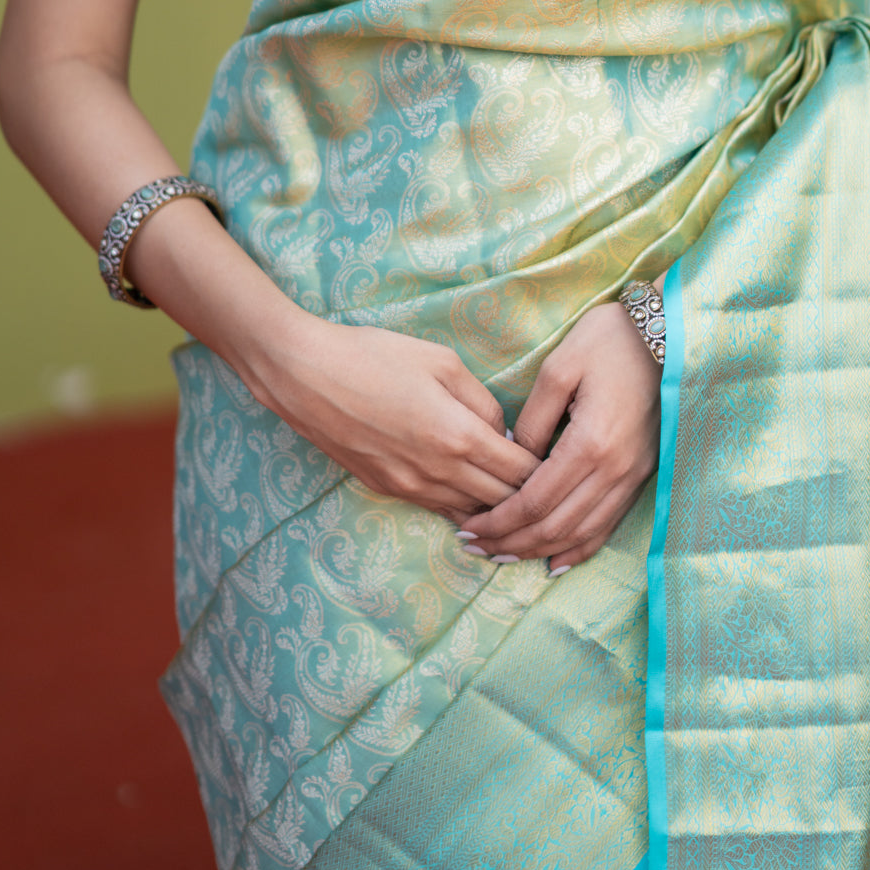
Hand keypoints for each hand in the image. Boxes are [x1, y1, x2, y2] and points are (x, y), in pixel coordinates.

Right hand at [253, 317, 540, 523]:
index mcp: (459, 436)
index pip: (521, 472)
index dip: (547, 472)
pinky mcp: (387, 489)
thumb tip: (504, 433)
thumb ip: (482, 401)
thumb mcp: (442, 362)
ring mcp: (410, 487)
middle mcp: (438, 472)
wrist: (305, 375)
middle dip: (529, 496)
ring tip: (519, 500)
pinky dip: (463, 508)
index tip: (563, 464)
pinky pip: (439, 509)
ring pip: (470, 513)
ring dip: (497, 509)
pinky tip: (475, 501)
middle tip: (550, 488)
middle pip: (502, 501)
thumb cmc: (375, 355)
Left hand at [462, 300, 661, 571]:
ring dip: (541, 550)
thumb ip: (532, 421)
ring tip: (505, 555)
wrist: (667, 332)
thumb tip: (513, 460)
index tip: (469, 529)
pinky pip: (609, 524)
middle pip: (556, 526)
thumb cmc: (608, 341)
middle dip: (512, 543)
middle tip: (476, 547)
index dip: (500, 521)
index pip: (536, 501)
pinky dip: (580, 547)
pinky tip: (556, 560)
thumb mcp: (559, 368)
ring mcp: (633, 475)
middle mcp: (615, 469)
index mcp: (590, 443)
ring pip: (582, 532)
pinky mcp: (642, 473)